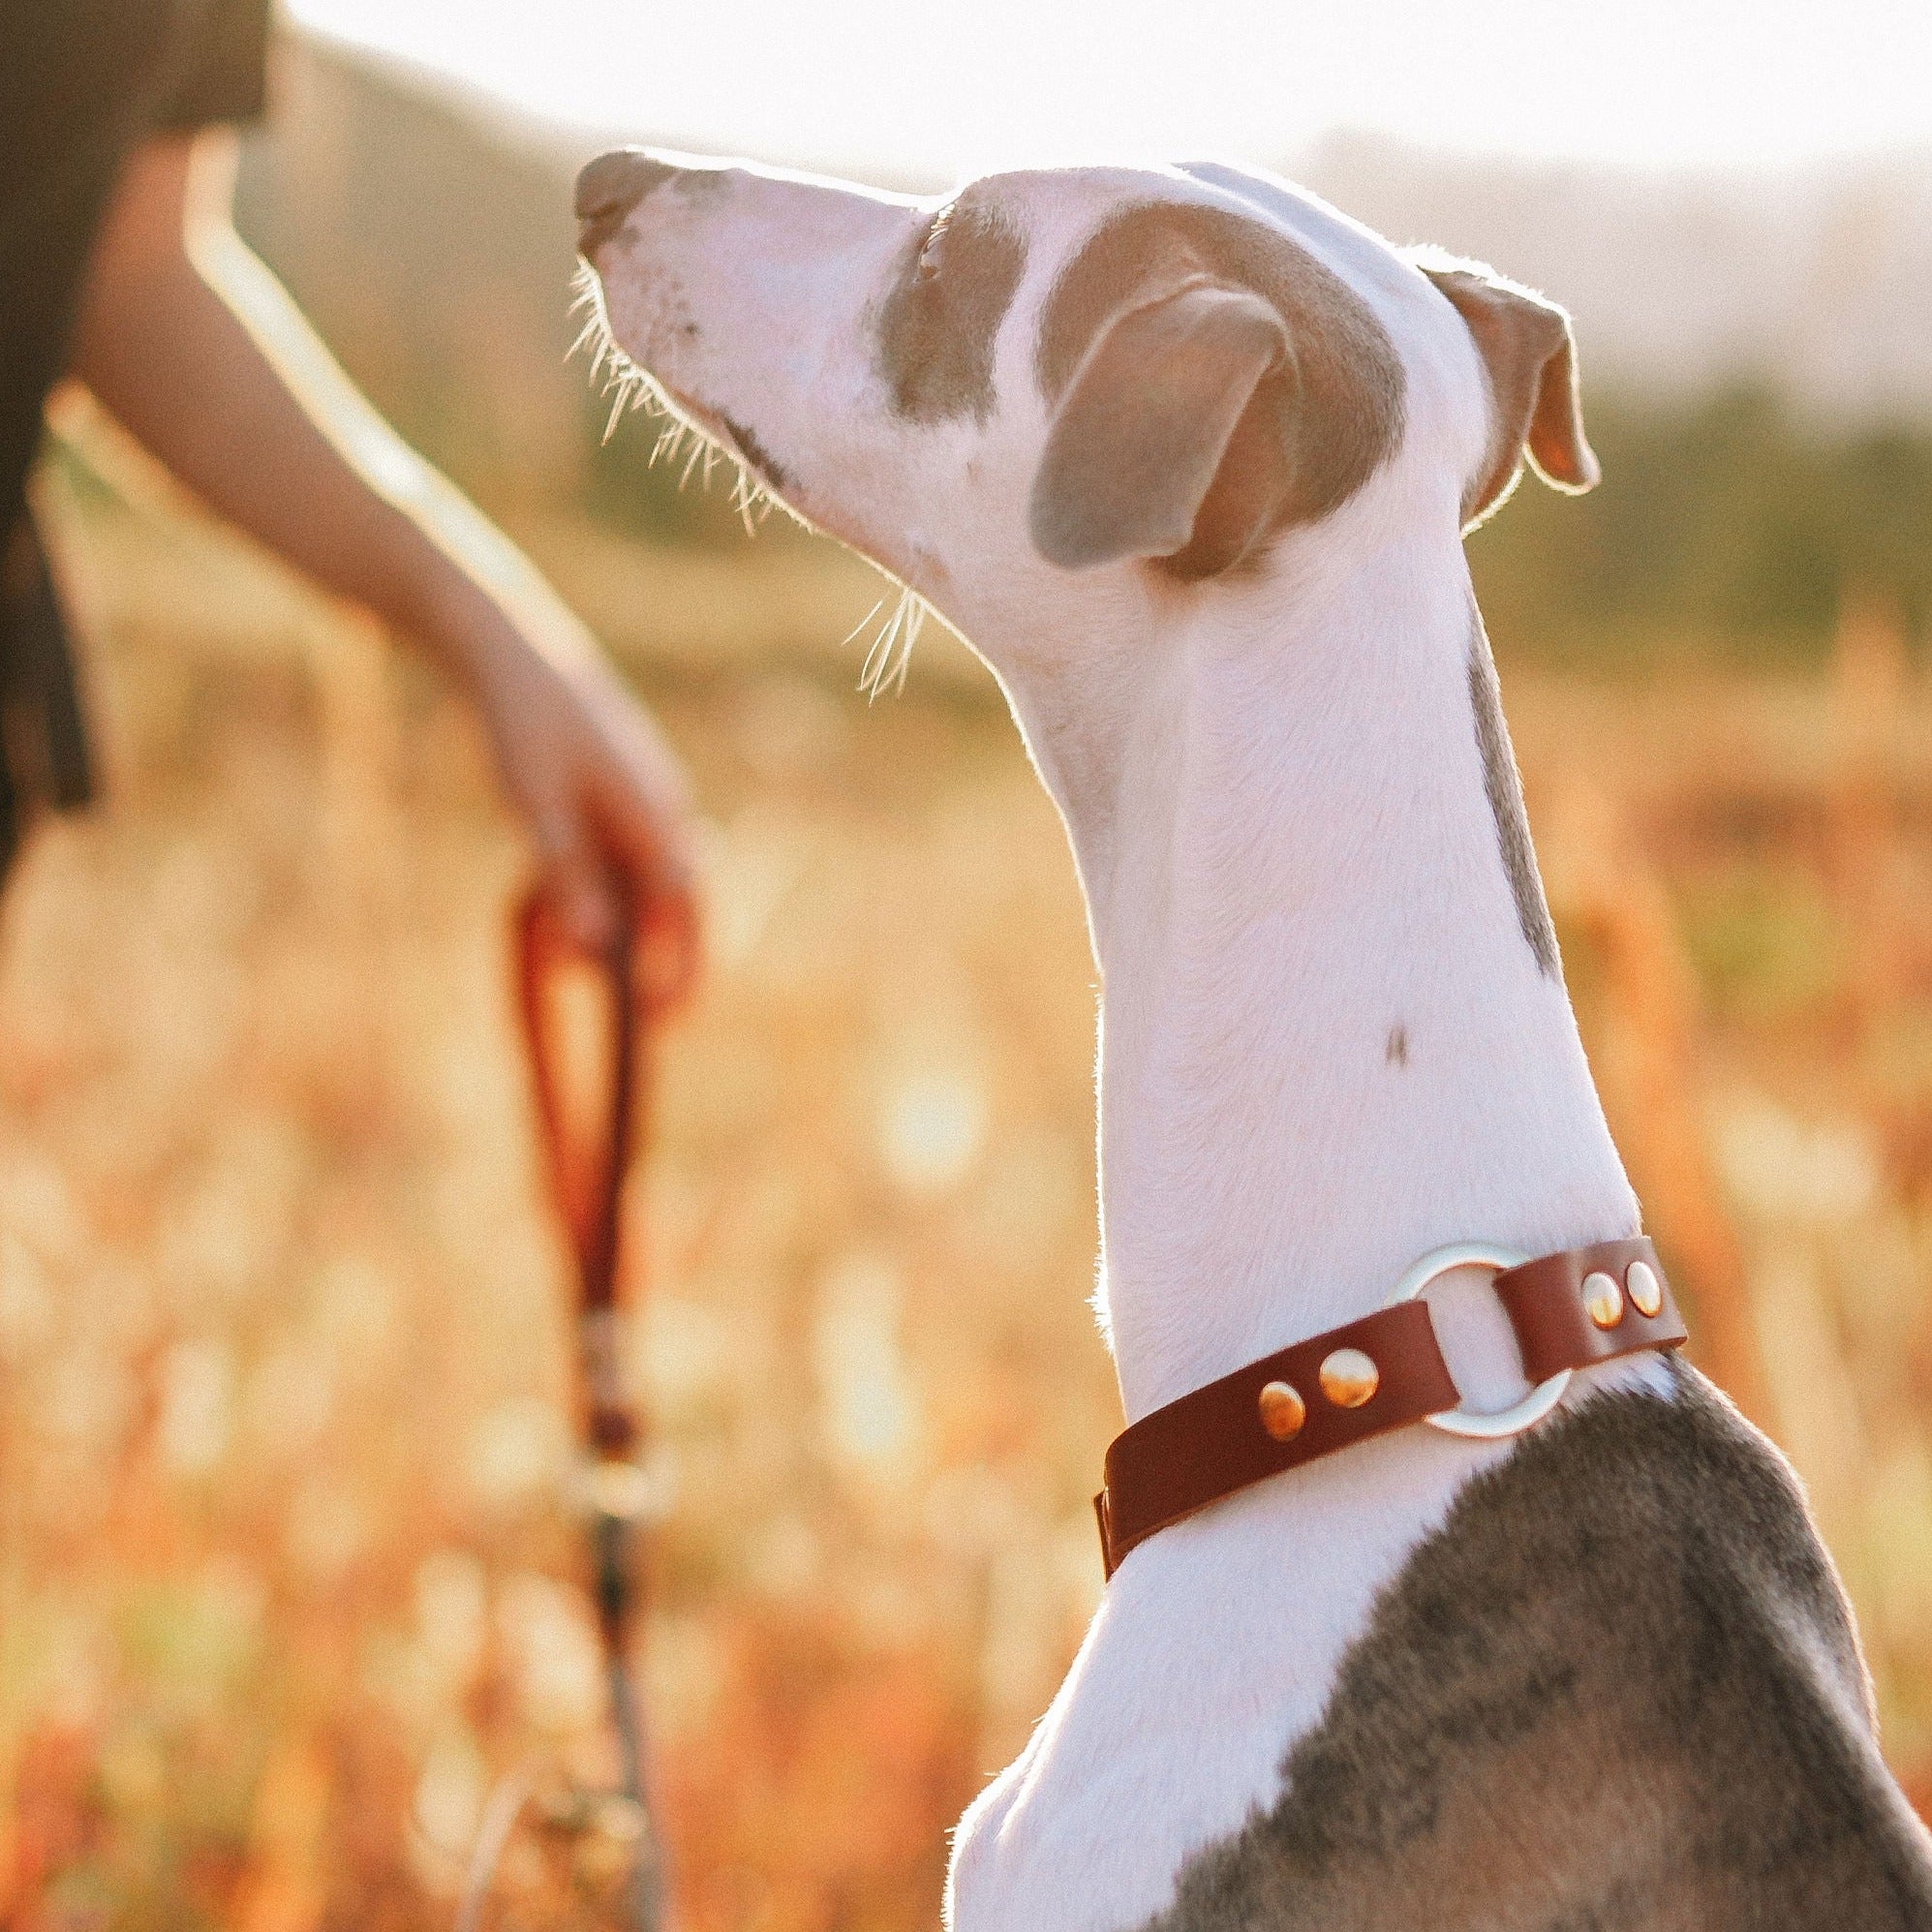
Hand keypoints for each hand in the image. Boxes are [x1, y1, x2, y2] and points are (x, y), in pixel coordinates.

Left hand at [463, 607, 701, 1015]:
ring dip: (633, 929)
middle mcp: (665, 810)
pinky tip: (569, 910)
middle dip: (665, 961)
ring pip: (652, 882)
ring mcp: (645, 799)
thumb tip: (592, 952)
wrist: (514, 646)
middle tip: (644, 1019)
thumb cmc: (525, 723)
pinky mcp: (620, 790)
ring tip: (592, 973)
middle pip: (679, 905)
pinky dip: (612, 893)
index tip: (663, 1021)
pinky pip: (629, 857)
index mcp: (658, 816)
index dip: (681, 969)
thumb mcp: (538, 805)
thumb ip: (568, 876)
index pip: (685, 912)